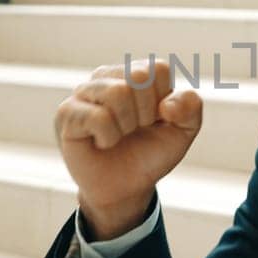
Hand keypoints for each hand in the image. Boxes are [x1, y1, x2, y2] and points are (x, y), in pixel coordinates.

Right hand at [54, 58, 202, 239]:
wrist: (125, 188)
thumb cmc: (150, 153)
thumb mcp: (183, 131)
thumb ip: (191, 108)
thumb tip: (167, 104)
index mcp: (135, 73)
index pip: (158, 69)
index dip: (163, 101)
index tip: (154, 119)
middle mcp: (107, 77)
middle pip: (138, 77)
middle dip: (145, 114)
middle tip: (134, 130)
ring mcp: (84, 92)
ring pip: (117, 93)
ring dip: (126, 126)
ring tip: (118, 136)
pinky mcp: (67, 113)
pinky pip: (98, 117)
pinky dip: (108, 138)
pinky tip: (101, 143)